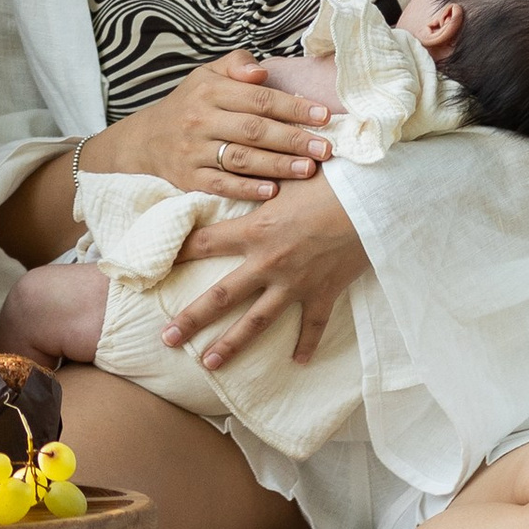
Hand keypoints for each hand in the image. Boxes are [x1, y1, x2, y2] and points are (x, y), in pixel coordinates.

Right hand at [86, 54, 330, 207]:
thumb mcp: (206, 74)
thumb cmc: (189, 105)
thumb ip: (236, 64)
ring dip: (277, 165)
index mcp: (209, 90)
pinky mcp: (188, 178)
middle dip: (294, 139)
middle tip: (326, 148)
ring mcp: (192, 150)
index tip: (324, 115)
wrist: (145, 141)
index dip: (293, 106)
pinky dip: (247, 189)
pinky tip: (273, 191)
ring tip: (308, 169)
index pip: (259, 98)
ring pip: (241, 158)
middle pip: (254, 129)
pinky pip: (221, 185)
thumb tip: (261, 71)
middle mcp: (200, 119)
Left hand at [160, 178, 369, 370]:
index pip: (205, 243)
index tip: (153, 267)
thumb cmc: (331, 179)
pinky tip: (299, 363)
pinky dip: (307, 344)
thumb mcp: (287, 176)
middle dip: (190, 319)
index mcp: (255, 231)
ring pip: (257, 321)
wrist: (376, 200)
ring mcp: (296, 283)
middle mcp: (269, 263)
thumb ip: (259, 180)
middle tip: (166, 339)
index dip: (177, 252)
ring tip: (209, 363)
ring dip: (232, 344)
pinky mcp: (324, 292)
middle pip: (221, 297)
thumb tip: (237, 165)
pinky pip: (313, 325)